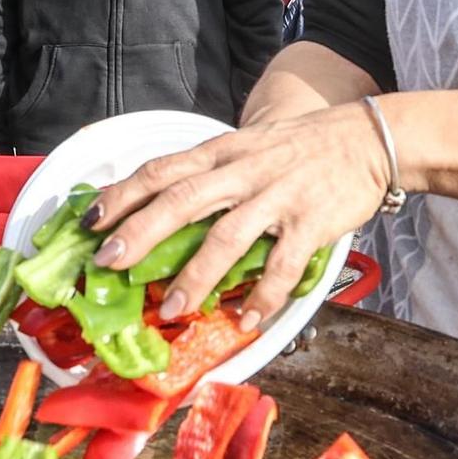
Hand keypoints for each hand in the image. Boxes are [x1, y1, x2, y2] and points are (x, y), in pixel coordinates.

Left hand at [85, 103, 391, 327]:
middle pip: (182, 199)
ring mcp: (277, 196)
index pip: (161, 169)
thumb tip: (160, 210)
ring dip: (196, 275)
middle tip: (108, 262)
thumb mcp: (247, 147)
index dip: (123, 194)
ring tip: (172, 309)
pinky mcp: (310, 221)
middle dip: (140, 231)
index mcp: (222, 152)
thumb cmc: (301, 147)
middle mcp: (243, 171)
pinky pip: (283, 264)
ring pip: (227, 235)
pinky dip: (264, 295)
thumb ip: (210, 174)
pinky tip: (247, 320)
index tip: (90, 221)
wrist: (368, 138)